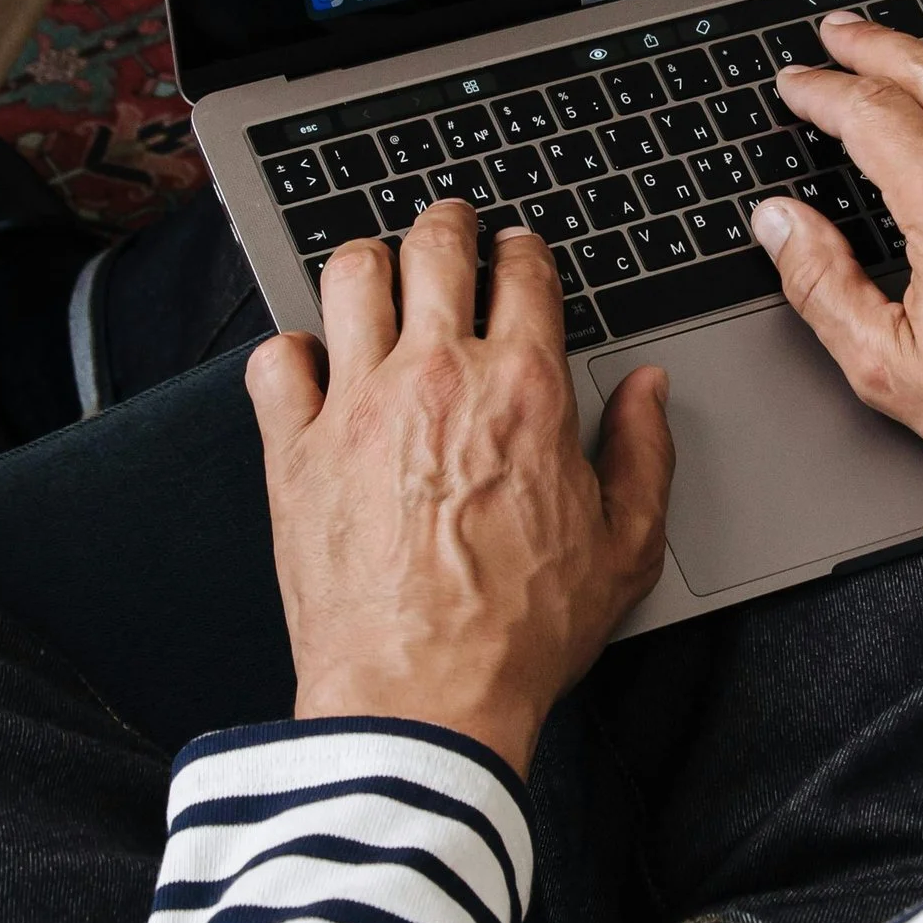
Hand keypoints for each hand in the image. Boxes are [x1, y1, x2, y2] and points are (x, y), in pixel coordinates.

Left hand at [244, 200, 672, 775]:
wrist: (423, 697)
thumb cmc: (518, 635)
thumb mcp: (625, 548)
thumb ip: (643, 453)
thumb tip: (648, 392)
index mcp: (523, 390)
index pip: (523, 271)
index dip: (522, 250)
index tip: (516, 253)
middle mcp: (436, 377)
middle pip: (433, 247)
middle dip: (446, 225)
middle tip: (447, 228)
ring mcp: (355, 404)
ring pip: (349, 276)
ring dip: (366, 263)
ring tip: (375, 273)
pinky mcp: (292, 447)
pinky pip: (275, 358)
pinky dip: (290, 351)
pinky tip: (308, 365)